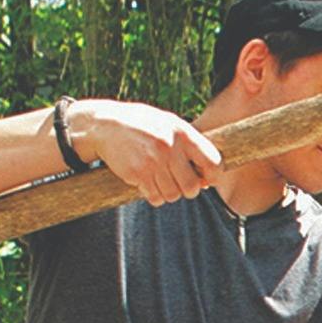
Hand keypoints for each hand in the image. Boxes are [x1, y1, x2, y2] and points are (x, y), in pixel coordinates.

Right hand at [72, 101, 223, 204]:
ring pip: (173, 195)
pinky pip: (155, 198)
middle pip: (192, 187)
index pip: (213, 162)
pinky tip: (149, 183)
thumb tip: (209, 178)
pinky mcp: (137, 174)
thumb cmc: (144, 126)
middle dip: (189, 190)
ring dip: (170, 193)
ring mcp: (152, 161)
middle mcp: (169, 147)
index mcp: (183, 132)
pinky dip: (155, 196)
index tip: (208, 179)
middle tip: (181, 183)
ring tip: (162, 180)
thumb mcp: (169, 124)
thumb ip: (190, 146)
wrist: (106, 125)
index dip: (214, 176)